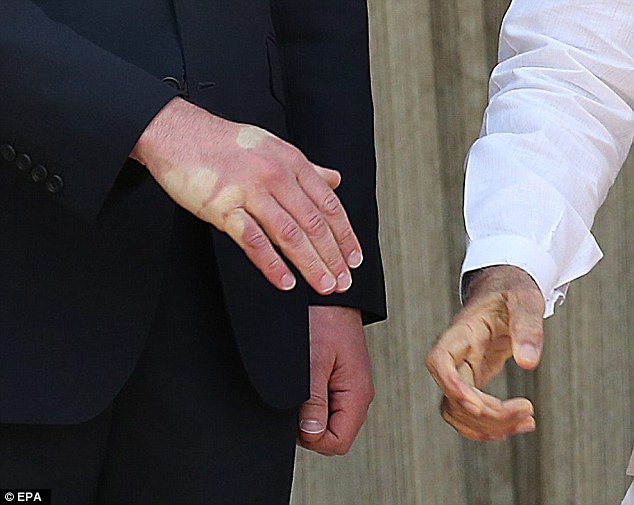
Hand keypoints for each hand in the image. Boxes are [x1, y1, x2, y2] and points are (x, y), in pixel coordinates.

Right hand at [131, 98, 362, 294]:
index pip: (327, 204)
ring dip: (311, 264)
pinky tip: (286, 281)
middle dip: (333, 256)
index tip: (354, 258)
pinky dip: (272, 264)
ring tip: (324, 286)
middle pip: (313, 223)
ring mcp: (250, 191)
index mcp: (291, 162)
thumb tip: (334, 180)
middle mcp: (276, 176)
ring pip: (289, 234)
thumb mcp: (274, 147)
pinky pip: (253, 241)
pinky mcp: (223, 207)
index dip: (345, 234)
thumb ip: (306, 168)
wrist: (178, 133)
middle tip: (344, 281)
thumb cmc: (225, 144)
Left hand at [297, 306, 373, 454]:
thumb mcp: (313, 361)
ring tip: (298, 386)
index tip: (295, 419)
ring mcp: (349, 386)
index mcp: (357, 393)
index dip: (313, 439)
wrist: (329, 291)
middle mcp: (357, 393)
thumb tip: (311, 434)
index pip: (338, 442)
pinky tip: (303, 381)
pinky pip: (327, 403)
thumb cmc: (324, 318)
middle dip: (310, 427)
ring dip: (310, 413)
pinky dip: (311, 400)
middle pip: (334, 435)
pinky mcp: (340, 378)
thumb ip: (314, 401)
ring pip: (329, 420)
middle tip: (293, 401)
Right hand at [425, 265, 544, 440]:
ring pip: (457, 410)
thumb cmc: (510, 292)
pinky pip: (470, 410)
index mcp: (463, 332)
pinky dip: (489, 424)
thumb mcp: (524, 301)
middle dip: (487, 413)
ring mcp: (463, 368)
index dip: (451, 386)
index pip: (439, 361)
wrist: (504, 290)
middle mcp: (457, 354)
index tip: (477, 404)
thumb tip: (529, 363)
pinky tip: (516, 423)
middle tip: (524, 412)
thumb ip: (527, 328)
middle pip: (453, 395)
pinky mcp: (474, 378)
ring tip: (525, 422)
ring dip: (488, 425)